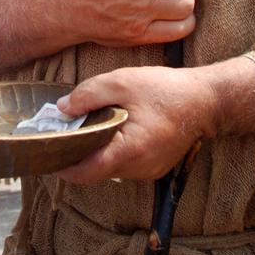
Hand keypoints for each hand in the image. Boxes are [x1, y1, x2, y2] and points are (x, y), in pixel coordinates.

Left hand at [54, 64, 216, 183]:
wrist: (205, 100)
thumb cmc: (166, 90)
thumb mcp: (122, 82)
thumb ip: (88, 95)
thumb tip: (62, 109)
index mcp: (130, 150)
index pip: (87, 172)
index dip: (64, 167)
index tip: (48, 155)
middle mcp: (139, 168)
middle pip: (96, 173)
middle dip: (77, 158)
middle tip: (62, 137)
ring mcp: (148, 171)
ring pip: (110, 170)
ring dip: (96, 155)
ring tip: (86, 131)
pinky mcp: (154, 168)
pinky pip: (124, 166)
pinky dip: (113, 154)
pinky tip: (111, 133)